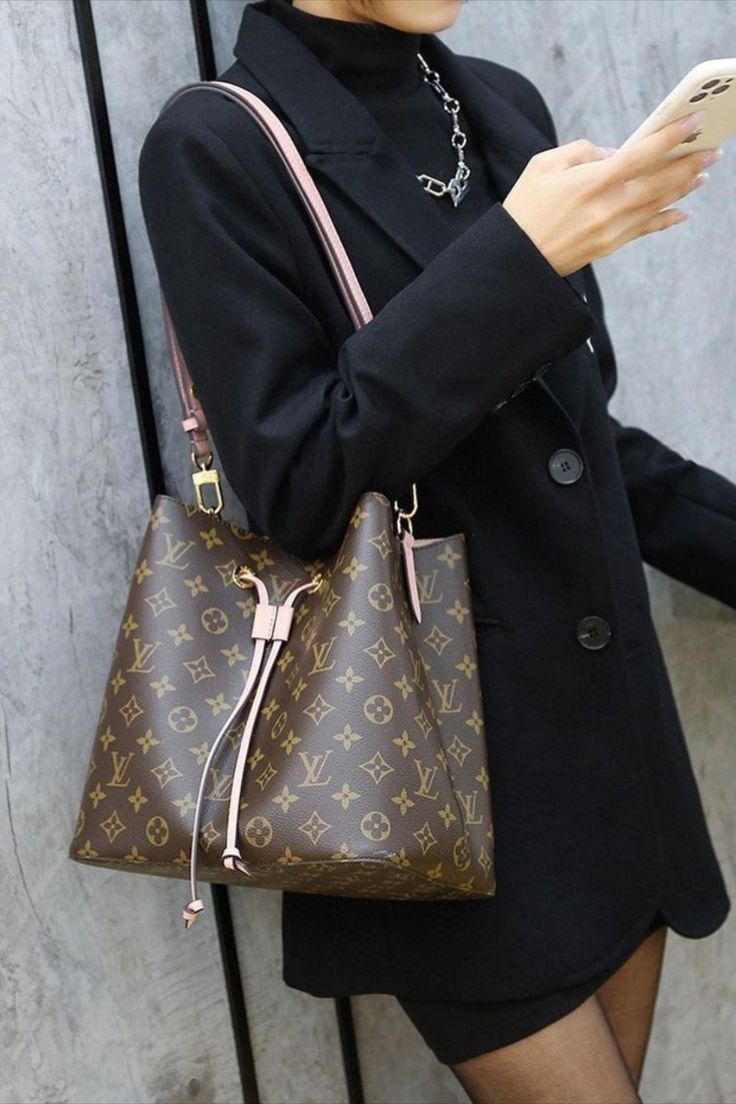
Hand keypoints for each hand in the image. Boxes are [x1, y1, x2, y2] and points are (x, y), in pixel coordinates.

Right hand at [502, 110, 721, 276]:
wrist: (516, 259)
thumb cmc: (525, 208)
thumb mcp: (543, 165)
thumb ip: (580, 151)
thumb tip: (612, 153)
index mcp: (591, 181)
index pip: (642, 154)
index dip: (672, 136)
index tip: (695, 121)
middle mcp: (608, 207)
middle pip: (660, 181)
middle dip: (690, 163)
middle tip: (713, 149)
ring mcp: (612, 229)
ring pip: (659, 204)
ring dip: (685, 187)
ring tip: (703, 172)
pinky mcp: (610, 245)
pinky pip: (647, 229)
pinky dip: (668, 218)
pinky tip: (684, 209)